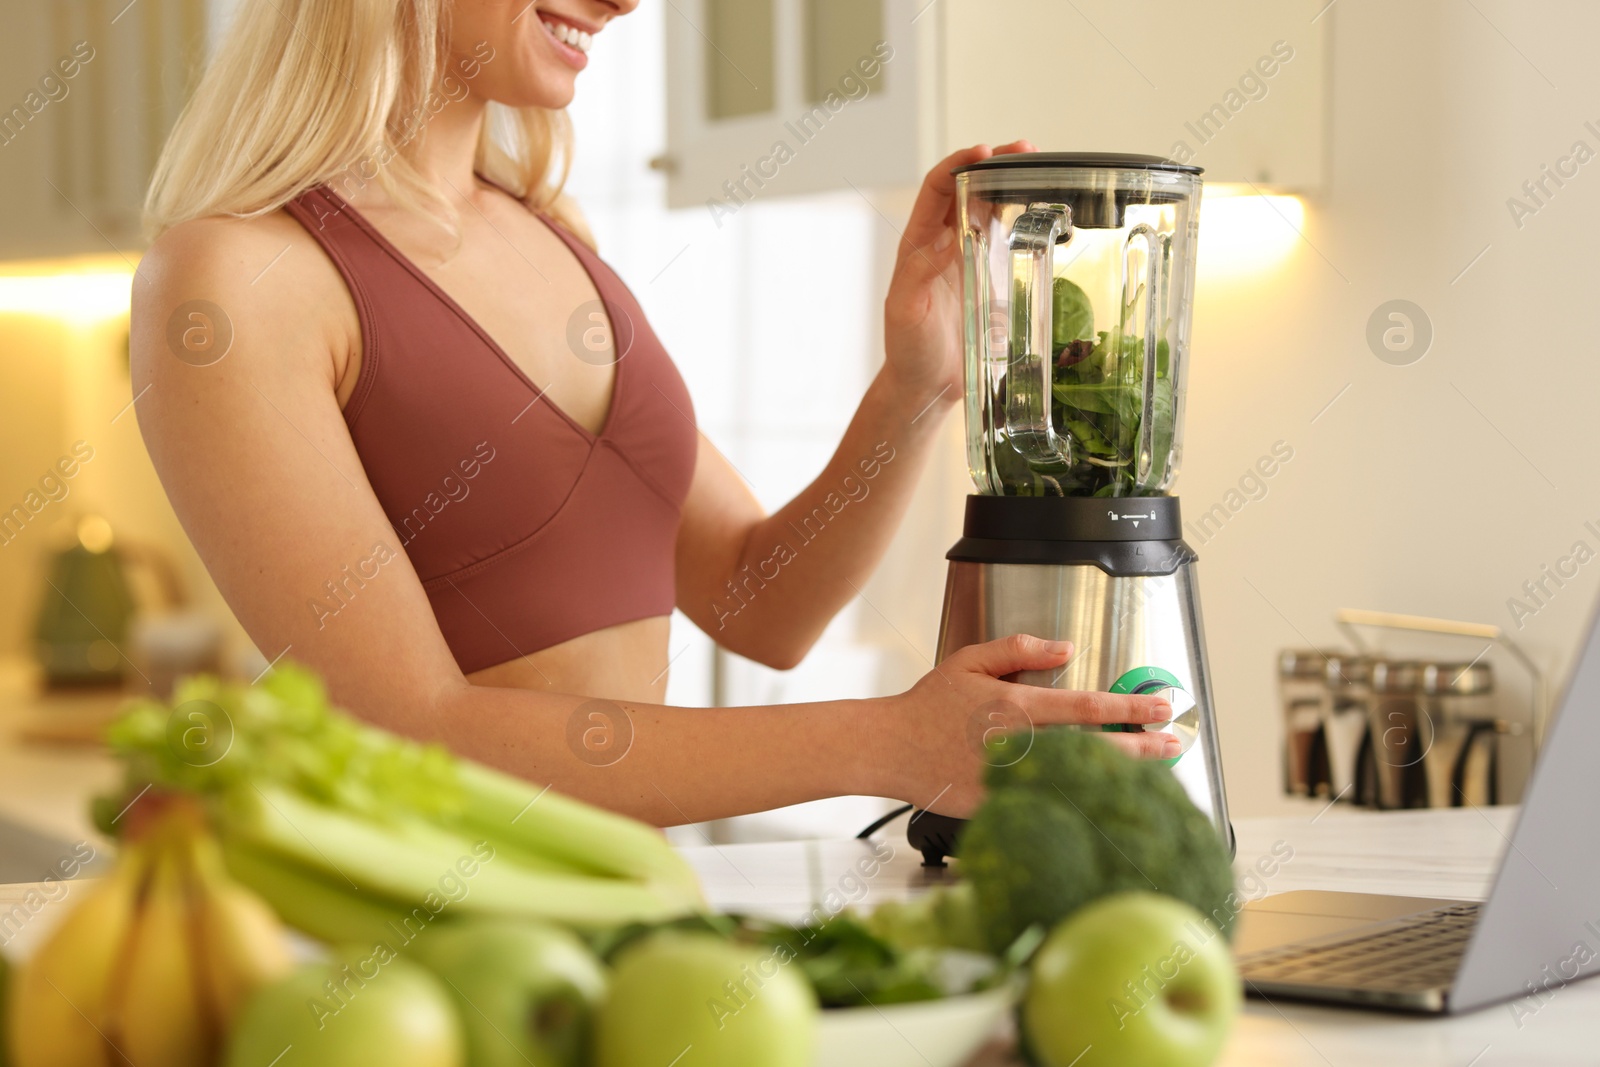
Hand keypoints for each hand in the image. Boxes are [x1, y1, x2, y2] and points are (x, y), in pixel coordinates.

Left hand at [880, 140, 1035, 412]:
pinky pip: (1005, 241)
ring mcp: (967, 259)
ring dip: (1010, 186)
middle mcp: (943, 244)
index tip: (983, 153)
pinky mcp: (987, 279)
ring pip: (988, 209)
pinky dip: (1022, 220)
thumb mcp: (905, 310)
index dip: (958, 164)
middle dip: (993, 164)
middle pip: (967, 189)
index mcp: (919, 244)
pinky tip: (1041, 213)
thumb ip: (919, 274)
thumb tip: (943, 240)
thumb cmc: (908, 349)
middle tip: (1024, 152)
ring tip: (1038, 169)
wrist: (926, 385)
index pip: (936, 189)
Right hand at [880, 634, 1176, 816]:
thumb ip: (1019, 649)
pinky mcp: (998, 806)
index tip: (1159, 708)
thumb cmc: (929, 705)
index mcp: (1014, 707)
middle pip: (1093, 749)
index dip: (1126, 709)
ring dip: (1119, 777)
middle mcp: (1018, 746)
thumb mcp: (971, 661)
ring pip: (1077, 781)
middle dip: (1140, 748)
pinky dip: (1080, 803)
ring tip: (1154, 772)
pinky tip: (1105, 800)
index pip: (1083, 708)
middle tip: (1173, 745)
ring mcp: (1010, 781)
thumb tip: (1065, 649)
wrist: (890, 748)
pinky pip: (1048, 805)